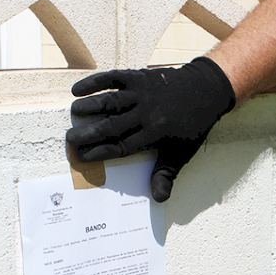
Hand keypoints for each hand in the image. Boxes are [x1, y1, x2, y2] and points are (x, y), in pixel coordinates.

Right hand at [66, 57, 235, 201]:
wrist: (206, 90)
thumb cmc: (193, 125)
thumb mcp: (182, 152)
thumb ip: (166, 174)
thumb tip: (158, 198)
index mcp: (155, 134)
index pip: (122, 146)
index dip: (101, 152)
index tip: (83, 157)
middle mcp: (145, 114)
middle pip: (112, 125)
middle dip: (89, 133)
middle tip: (69, 140)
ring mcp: (141, 94)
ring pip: (110, 101)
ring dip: (89, 106)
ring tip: (73, 113)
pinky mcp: (139, 76)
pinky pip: (114, 78)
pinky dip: (95, 82)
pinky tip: (77, 89)